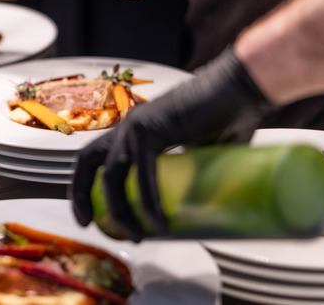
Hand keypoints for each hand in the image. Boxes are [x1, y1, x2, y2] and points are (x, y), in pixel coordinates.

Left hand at [70, 47, 274, 240]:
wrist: (241, 88)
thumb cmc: (226, 117)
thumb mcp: (198, 152)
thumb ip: (189, 173)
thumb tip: (195, 210)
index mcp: (133, 130)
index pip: (93, 158)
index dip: (83, 186)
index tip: (87, 216)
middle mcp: (127, 126)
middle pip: (88, 162)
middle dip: (83, 196)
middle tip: (94, 226)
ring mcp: (136, 126)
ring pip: (112, 175)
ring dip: (120, 210)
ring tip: (138, 236)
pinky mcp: (152, 129)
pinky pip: (142, 172)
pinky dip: (147, 201)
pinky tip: (157, 222)